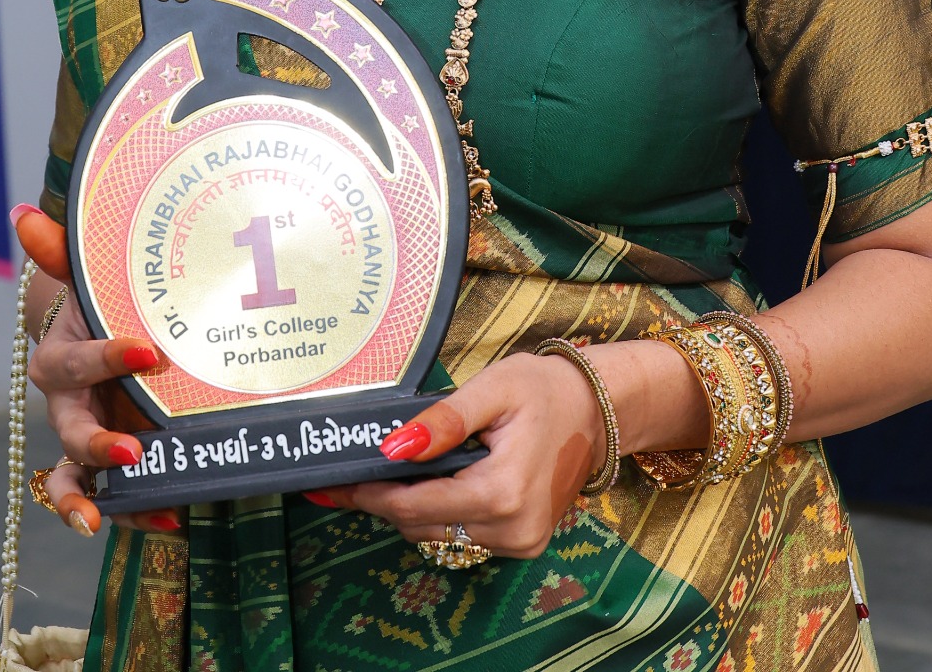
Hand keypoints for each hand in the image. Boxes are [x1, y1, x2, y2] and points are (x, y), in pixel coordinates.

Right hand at [11, 204, 182, 536]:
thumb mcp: (90, 281)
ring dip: (97, 500)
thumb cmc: (100, 308)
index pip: (73, 363)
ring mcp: (91, 439)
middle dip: (96, 443)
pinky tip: (173, 516)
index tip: (150, 349)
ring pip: (78, 480)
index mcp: (61, 361)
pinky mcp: (116, 464)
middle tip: (133, 448)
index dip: (106, 357)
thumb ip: (62, 254)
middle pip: (70, 433)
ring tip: (114, 519)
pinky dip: (138, 512)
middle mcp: (69, 408)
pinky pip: (117, 498)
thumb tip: (21, 214)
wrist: (108, 340)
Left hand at [307, 351, 605, 558]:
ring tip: (392, 470)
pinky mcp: (523, 543)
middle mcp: (512, 529)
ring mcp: (520, 542)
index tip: (333, 483)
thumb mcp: (493, 387)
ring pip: (439, 533)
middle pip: (421, 525)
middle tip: (355, 470)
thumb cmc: (545, 389)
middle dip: (385, 498)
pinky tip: (434, 480)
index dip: (370, 495)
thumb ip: (443, 420)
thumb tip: (391, 448)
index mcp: (502, 492)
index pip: (414, 506)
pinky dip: (442, 511)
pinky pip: (463, 535)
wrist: (598, 410)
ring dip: (412, 506)